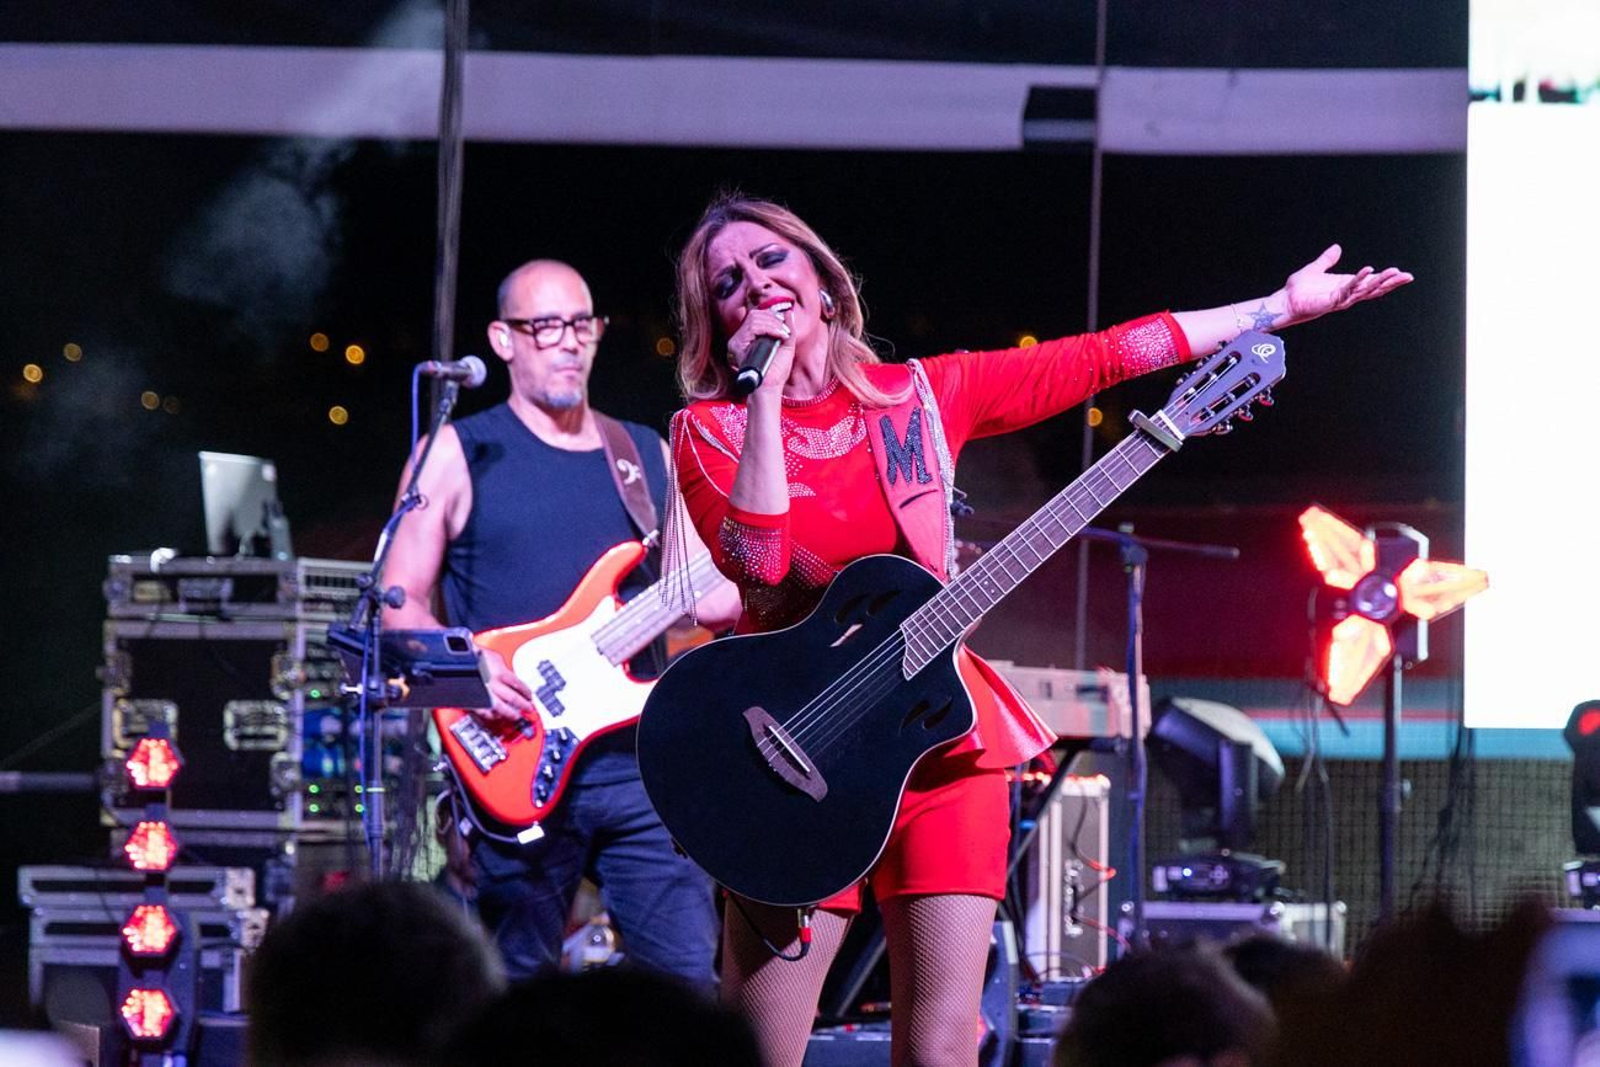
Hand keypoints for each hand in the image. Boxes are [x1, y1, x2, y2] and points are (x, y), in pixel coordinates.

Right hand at [472, 648, 532, 725]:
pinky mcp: (473, 701)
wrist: (455, 659)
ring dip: (510, 713)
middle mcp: (493, 685)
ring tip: (515, 716)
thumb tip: (509, 674)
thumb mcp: (494, 656)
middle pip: (513, 699)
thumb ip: (503, 667)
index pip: (519, 685)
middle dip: (523, 705)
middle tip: (528, 709)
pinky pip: (484, 712)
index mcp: (501, 673)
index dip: (526, 692)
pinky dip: (492, 716)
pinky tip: (496, 716)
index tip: (530, 696)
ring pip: (500, 708)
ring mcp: (483, 694)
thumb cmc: (473, 655)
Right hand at [727, 304, 794, 397]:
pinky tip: (778, 336)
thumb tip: (788, 312)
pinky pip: (752, 327)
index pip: (758, 315)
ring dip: (773, 324)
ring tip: (782, 335)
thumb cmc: (777, 371)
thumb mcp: (787, 346)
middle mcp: (742, 338)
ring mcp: (738, 341)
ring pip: (754, 318)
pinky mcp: (737, 345)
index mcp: (752, 337)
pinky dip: (769, 329)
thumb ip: (787, 328)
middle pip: (755, 314)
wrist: (771, 386)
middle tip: (784, 331)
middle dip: (774, 319)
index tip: (784, 326)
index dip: (772, 315)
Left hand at [1283, 244, 1412, 324]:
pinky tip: (1368, 271)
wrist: (1284, 302)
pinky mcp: (1331, 301)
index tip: (1402, 273)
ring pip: (1366, 290)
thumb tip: (1337, 247)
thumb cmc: (1298, 290)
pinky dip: (1358, 280)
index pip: (1370, 282)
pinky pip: (1348, 290)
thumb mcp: (1316, 269)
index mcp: (1346, 285)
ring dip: (1380, 281)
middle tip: (1408, 276)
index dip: (1386, 278)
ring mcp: (1340, 298)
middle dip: (1391, 282)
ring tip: (1395, 273)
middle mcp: (1346, 293)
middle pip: (1374, 289)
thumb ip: (1327, 259)